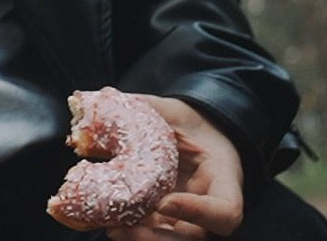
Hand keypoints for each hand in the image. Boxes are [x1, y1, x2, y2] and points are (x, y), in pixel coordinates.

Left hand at [106, 96, 245, 240]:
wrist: (194, 133)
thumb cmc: (190, 122)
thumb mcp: (174, 111)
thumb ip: (144, 107)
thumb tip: (100, 101)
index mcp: (223, 179)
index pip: (225, 211)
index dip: (198, 213)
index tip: (164, 201)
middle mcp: (209, 206)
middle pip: (194, 237)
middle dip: (160, 237)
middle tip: (130, 225)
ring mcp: (189, 217)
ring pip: (174, 240)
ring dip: (144, 239)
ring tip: (114, 228)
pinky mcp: (169, 221)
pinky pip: (156, 234)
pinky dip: (134, 233)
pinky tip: (111, 224)